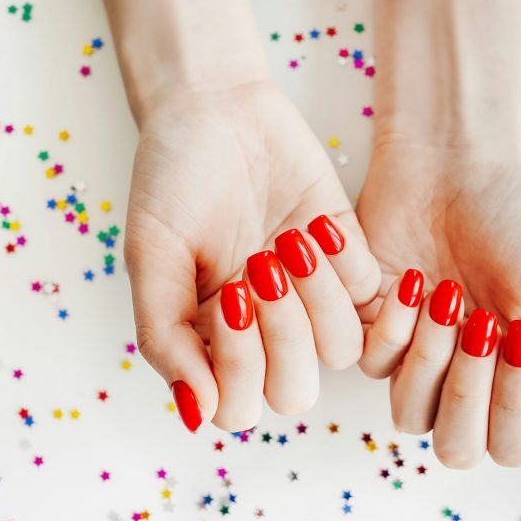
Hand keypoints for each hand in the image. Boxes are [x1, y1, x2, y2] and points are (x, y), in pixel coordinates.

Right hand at [126, 80, 379, 431]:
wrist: (216, 108)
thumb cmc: (172, 180)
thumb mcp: (152, 256)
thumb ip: (165, 337)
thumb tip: (198, 413)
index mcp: (210, 342)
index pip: (239, 407)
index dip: (240, 364)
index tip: (226, 294)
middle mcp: (262, 333)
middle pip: (296, 391)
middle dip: (284, 333)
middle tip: (258, 265)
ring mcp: (308, 300)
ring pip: (341, 349)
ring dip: (318, 297)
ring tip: (288, 241)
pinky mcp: (347, 262)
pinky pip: (369, 295)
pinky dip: (344, 262)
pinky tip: (314, 223)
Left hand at [356, 139, 520, 469]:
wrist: (456, 166)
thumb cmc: (515, 227)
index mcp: (512, 383)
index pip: (511, 447)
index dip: (518, 406)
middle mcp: (461, 382)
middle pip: (456, 449)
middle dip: (473, 391)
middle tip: (484, 322)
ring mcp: (413, 360)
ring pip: (410, 416)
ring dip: (434, 358)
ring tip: (449, 295)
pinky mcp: (367, 332)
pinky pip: (373, 366)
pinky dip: (397, 328)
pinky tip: (415, 282)